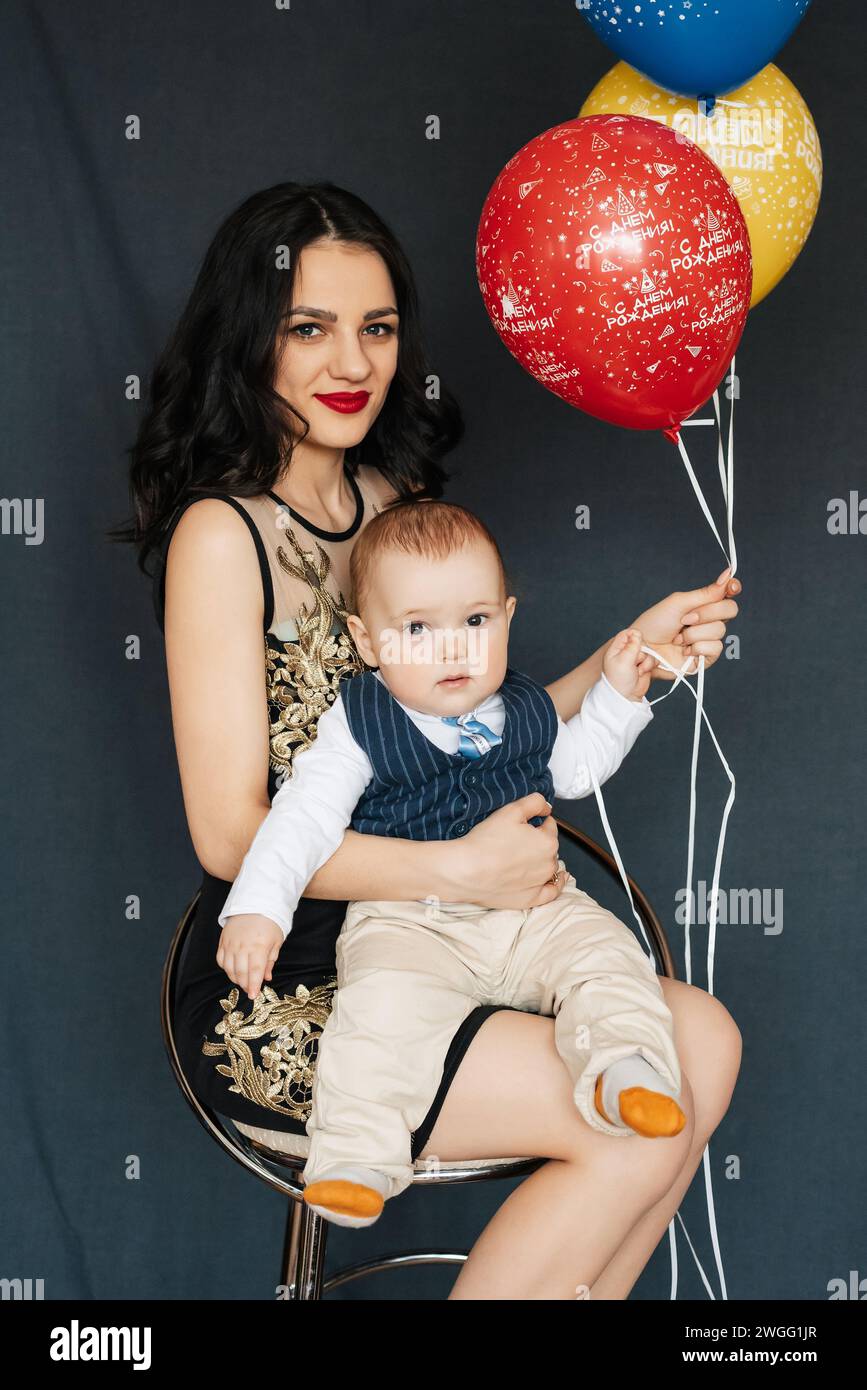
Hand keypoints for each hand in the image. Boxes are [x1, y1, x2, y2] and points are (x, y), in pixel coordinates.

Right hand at [216, 914, 282, 1000]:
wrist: (255, 903)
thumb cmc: (269, 923)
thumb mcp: (276, 941)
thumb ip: (270, 961)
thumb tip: (266, 978)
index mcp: (259, 946)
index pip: (255, 971)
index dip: (253, 986)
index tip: (253, 996)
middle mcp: (242, 945)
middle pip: (241, 972)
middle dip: (245, 984)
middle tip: (250, 989)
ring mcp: (231, 943)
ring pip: (228, 968)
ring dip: (235, 978)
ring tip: (243, 981)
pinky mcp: (223, 941)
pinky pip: (221, 960)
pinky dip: (226, 968)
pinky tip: (233, 970)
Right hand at [450, 793, 564, 910]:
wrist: (467, 871)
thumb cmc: (486, 842)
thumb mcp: (511, 810)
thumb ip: (534, 802)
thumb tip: (546, 807)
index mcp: (547, 842)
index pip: (549, 825)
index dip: (536, 821)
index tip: (523, 823)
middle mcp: (549, 864)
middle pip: (549, 846)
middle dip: (538, 841)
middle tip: (515, 840)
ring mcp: (540, 883)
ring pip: (549, 866)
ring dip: (542, 859)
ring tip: (523, 857)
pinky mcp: (530, 899)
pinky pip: (551, 892)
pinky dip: (555, 884)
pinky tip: (558, 878)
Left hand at [602, 628, 650, 700]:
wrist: (626, 697)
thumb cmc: (619, 680)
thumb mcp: (623, 661)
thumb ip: (631, 646)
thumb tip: (637, 633)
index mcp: (617, 648)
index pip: (627, 633)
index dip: (634, 636)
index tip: (637, 643)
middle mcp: (626, 651)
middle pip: (641, 641)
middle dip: (642, 652)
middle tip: (635, 662)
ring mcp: (636, 658)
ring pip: (649, 651)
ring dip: (646, 661)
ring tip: (638, 671)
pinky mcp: (645, 665)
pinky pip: (654, 659)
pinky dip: (651, 665)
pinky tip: (643, 672)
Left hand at [631, 566, 740, 680]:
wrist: (643, 648)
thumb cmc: (655, 623)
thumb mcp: (679, 603)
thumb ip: (706, 593)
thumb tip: (728, 575)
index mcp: (703, 604)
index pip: (727, 594)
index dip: (733, 588)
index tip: (731, 586)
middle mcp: (709, 621)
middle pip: (729, 609)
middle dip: (705, 613)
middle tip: (684, 619)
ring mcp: (709, 639)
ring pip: (719, 630)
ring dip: (694, 633)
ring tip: (677, 638)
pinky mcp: (706, 658)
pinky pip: (715, 648)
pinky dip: (696, 647)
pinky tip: (684, 650)